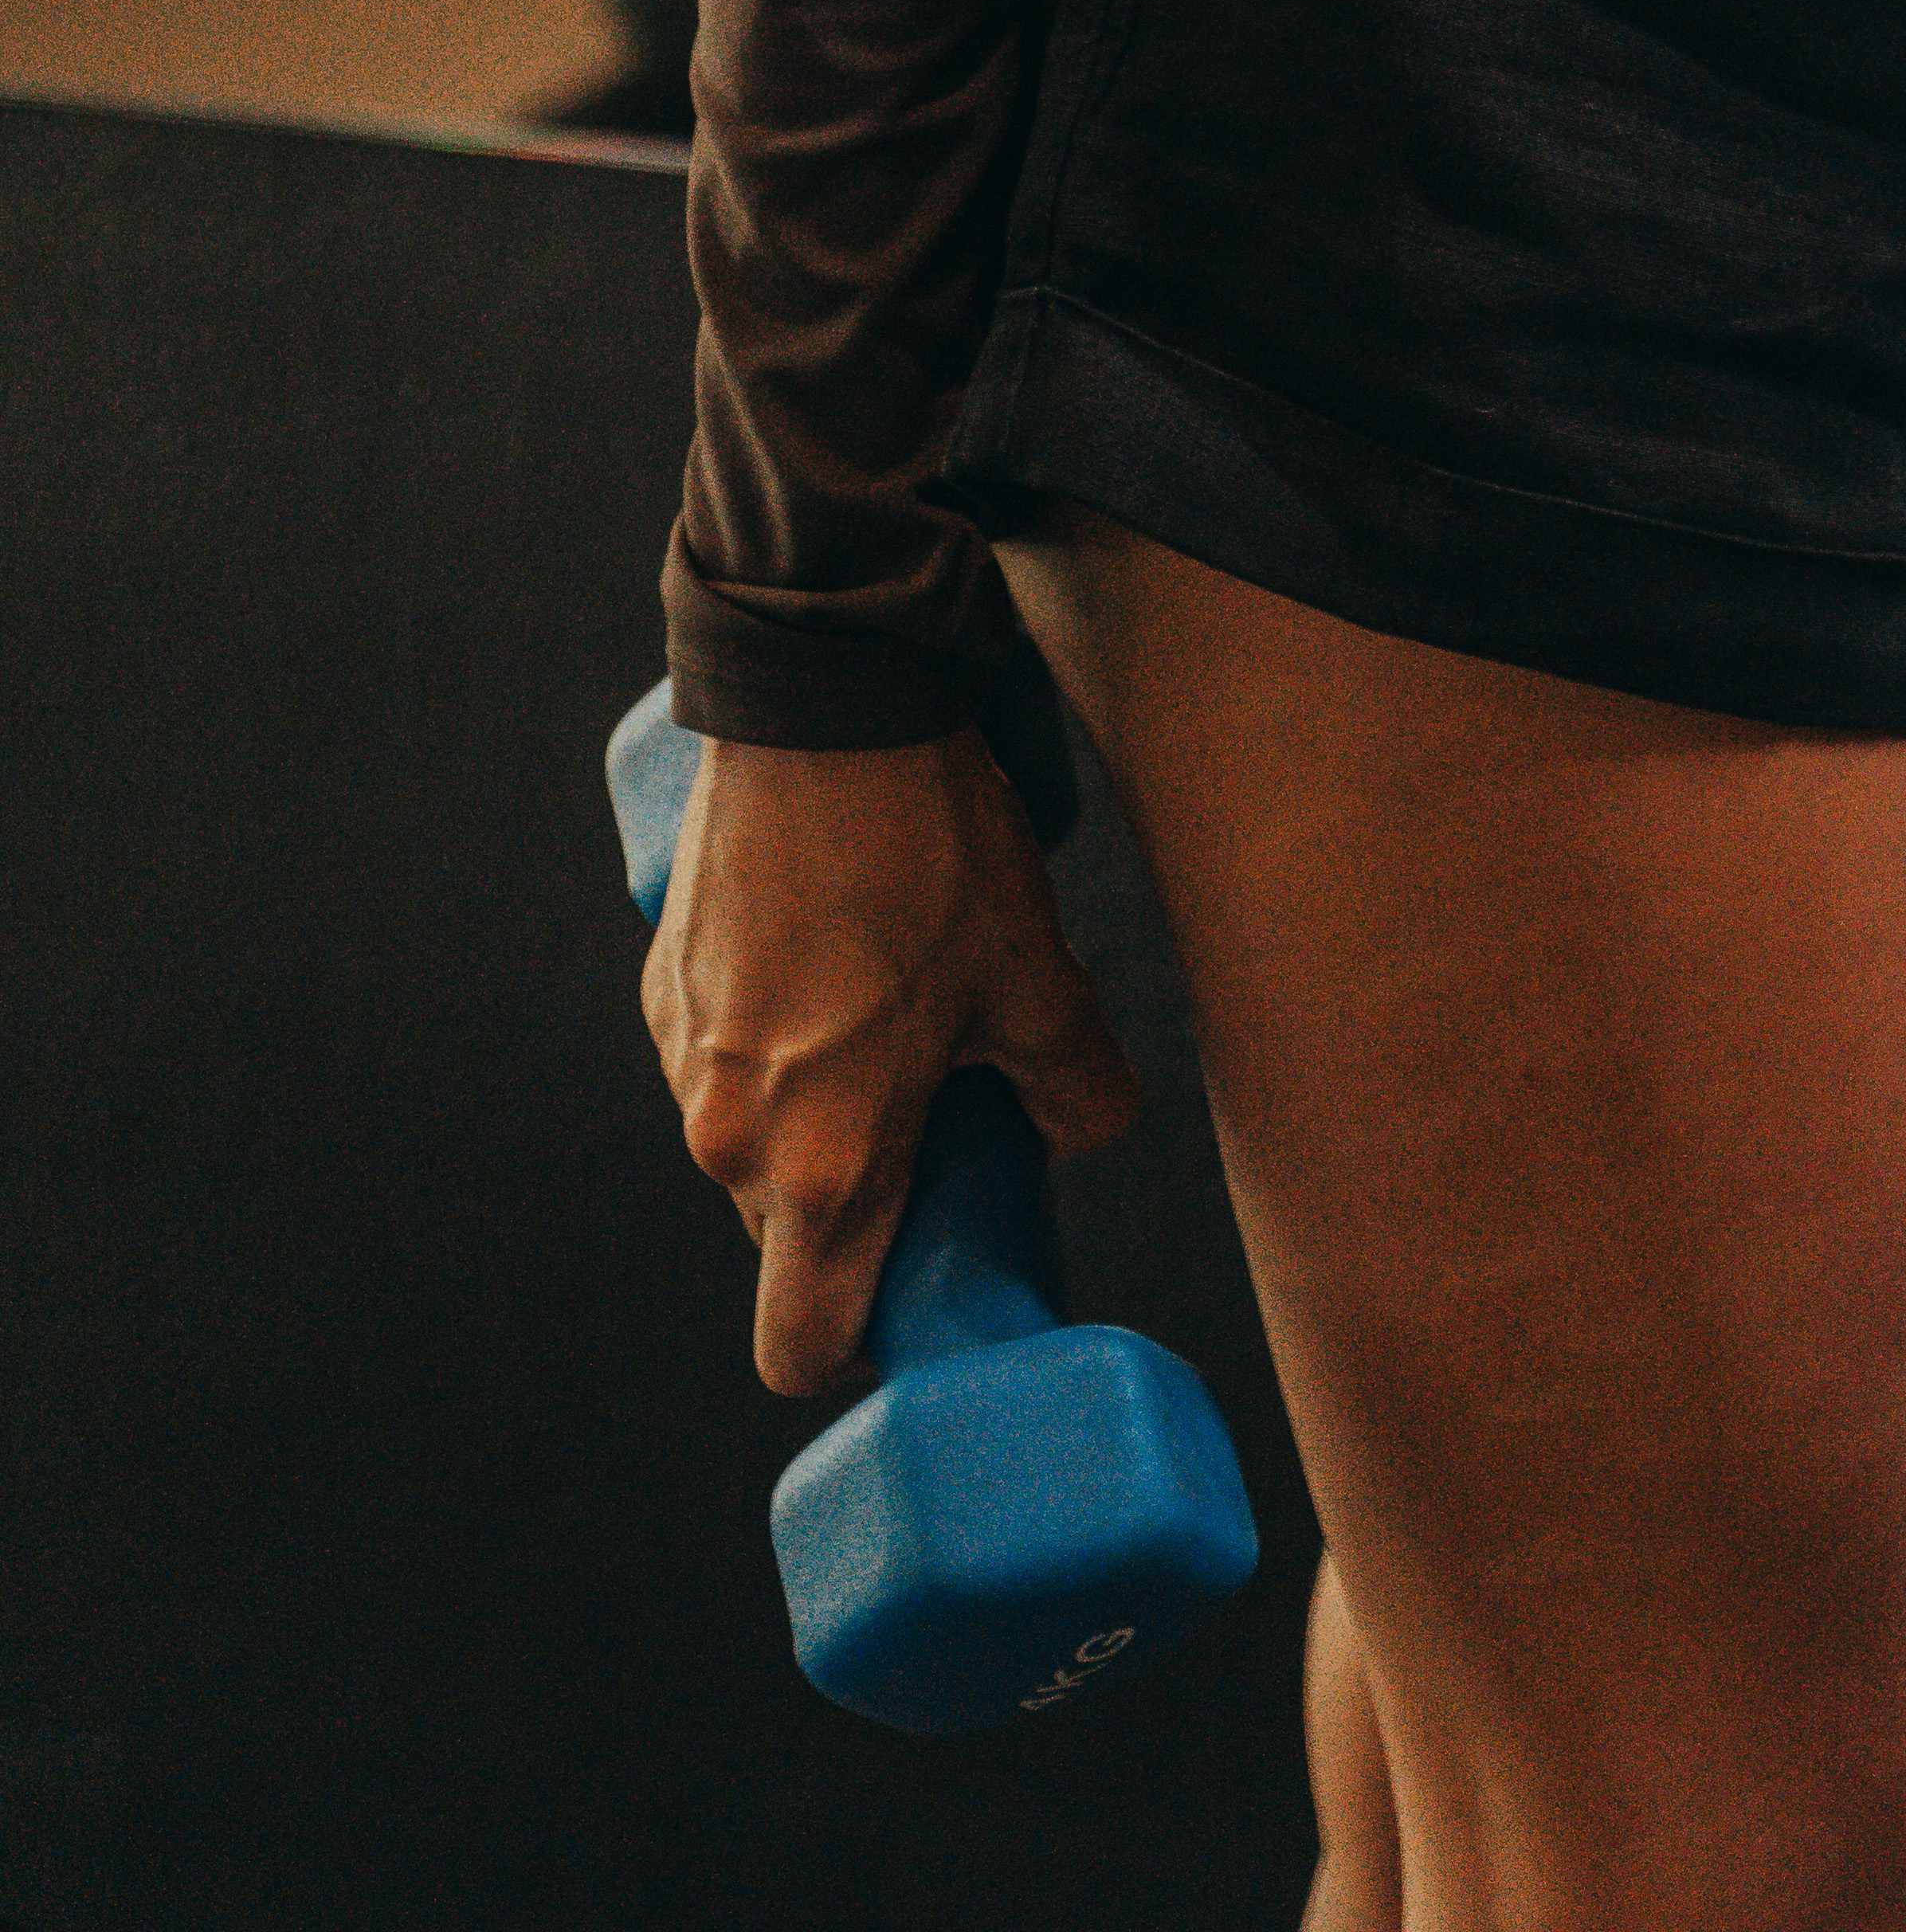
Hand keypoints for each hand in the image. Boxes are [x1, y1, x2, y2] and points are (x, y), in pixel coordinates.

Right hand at [642, 720, 1140, 1398]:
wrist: (822, 712)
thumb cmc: (933, 858)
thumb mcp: (1038, 979)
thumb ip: (1076, 1088)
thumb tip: (1091, 1129)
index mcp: (818, 1170)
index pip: (800, 1344)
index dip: (858, 1346)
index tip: (912, 1293)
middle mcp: (728, 1139)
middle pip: (787, 1237)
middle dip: (857, 1203)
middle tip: (937, 1116)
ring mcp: (683, 1064)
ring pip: (753, 1144)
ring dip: (816, 1114)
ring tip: (892, 1014)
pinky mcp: (662, 991)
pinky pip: (721, 1061)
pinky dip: (774, 1044)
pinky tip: (836, 957)